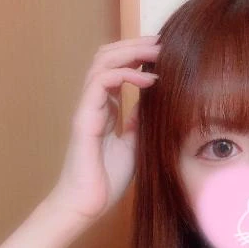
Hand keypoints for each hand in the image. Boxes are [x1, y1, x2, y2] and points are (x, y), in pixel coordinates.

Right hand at [46, 35, 160, 221]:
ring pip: (101, 64)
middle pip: (107, 58)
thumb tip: (153, 103)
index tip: (164, 53)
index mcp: (104, 109)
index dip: (137, 57)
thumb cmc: (107, 179)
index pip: (117, 69)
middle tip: (161, 42)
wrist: (87, 205)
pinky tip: (148, 79)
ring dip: (130, 53)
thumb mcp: (134, 145)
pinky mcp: (84, 120)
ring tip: (157, 52)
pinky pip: (99, 84)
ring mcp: (87, 109)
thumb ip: (139, 122)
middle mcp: (94, 104)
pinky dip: (124, 75)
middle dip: (134, 46)